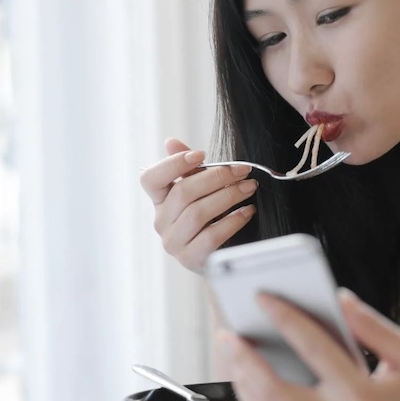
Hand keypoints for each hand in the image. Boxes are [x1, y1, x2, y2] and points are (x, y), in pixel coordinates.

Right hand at [140, 137, 257, 272]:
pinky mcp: (190, 258)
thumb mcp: (200, 191)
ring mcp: (173, 242)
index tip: (201, 154)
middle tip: (242, 170)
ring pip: (198, 213)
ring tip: (249, 187)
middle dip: (216, 177)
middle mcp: (161, 221)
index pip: (150, 179)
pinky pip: (211, 235)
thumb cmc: (210, 218)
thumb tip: (171, 142)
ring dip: (228, 195)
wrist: (219, 257)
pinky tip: (247, 211)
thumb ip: (189, 168)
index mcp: (160, 200)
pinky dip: (233, 220)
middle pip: (183, 192)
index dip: (172, 164)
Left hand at [221, 289, 399, 400]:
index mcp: (363, 396)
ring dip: (243, 383)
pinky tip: (252, 383)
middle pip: (272, 390)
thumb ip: (371, 324)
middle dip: (244, 358)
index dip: (284, 317)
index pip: (312, 348)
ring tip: (235, 355)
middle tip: (229, 332)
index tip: (263, 297)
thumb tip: (338, 297)